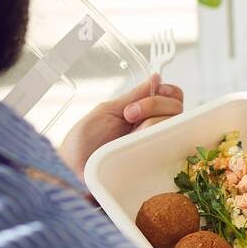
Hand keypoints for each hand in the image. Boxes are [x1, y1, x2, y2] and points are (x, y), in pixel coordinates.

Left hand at [56, 73, 184, 179]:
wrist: (70, 169)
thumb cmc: (82, 142)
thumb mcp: (107, 111)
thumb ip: (133, 95)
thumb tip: (156, 78)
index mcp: (142, 114)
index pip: (172, 99)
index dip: (170, 92)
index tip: (159, 90)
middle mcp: (152, 130)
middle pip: (176, 109)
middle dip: (153, 104)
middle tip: (128, 115)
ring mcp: (154, 147)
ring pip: (171, 126)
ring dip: (149, 123)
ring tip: (126, 135)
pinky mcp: (153, 165)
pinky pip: (166, 149)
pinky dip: (153, 142)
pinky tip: (136, 146)